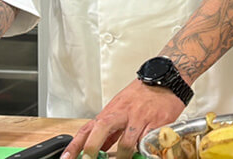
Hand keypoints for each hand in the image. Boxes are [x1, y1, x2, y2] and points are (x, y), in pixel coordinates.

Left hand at [62, 80, 184, 158]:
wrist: (166, 81)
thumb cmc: (143, 94)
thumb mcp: (121, 108)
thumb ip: (111, 130)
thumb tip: (100, 147)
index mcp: (111, 111)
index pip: (88, 129)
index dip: (75, 145)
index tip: (66, 157)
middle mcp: (123, 114)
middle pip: (101, 129)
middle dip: (92, 148)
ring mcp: (139, 119)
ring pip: (126, 143)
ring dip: (123, 157)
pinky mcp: (156, 124)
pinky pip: (146, 142)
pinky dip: (143, 150)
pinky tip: (142, 152)